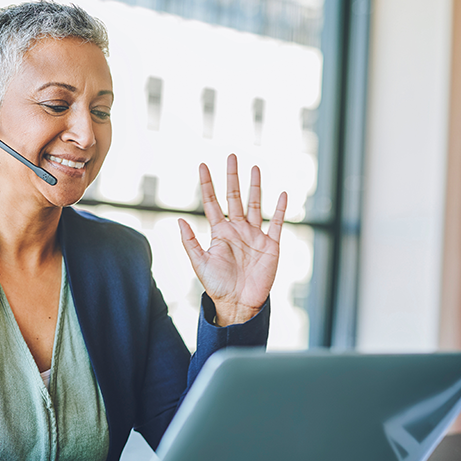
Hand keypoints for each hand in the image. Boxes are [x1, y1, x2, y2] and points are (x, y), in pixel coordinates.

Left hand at [178, 154, 286, 326]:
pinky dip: (281, 210)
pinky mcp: (271, 245)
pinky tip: (282, 194)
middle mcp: (237, 230)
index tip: (202, 165)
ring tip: (255, 167)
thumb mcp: (199, 262)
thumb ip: (190, 241)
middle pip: (235, 197)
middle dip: (233, 177)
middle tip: (231, 156)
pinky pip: (277, 224)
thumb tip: (178, 220)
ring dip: (256, 187)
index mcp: (220, 232)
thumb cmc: (216, 285)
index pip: (212, 202)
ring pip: (255, 205)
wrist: (238, 304)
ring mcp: (255, 236)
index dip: (207, 184)